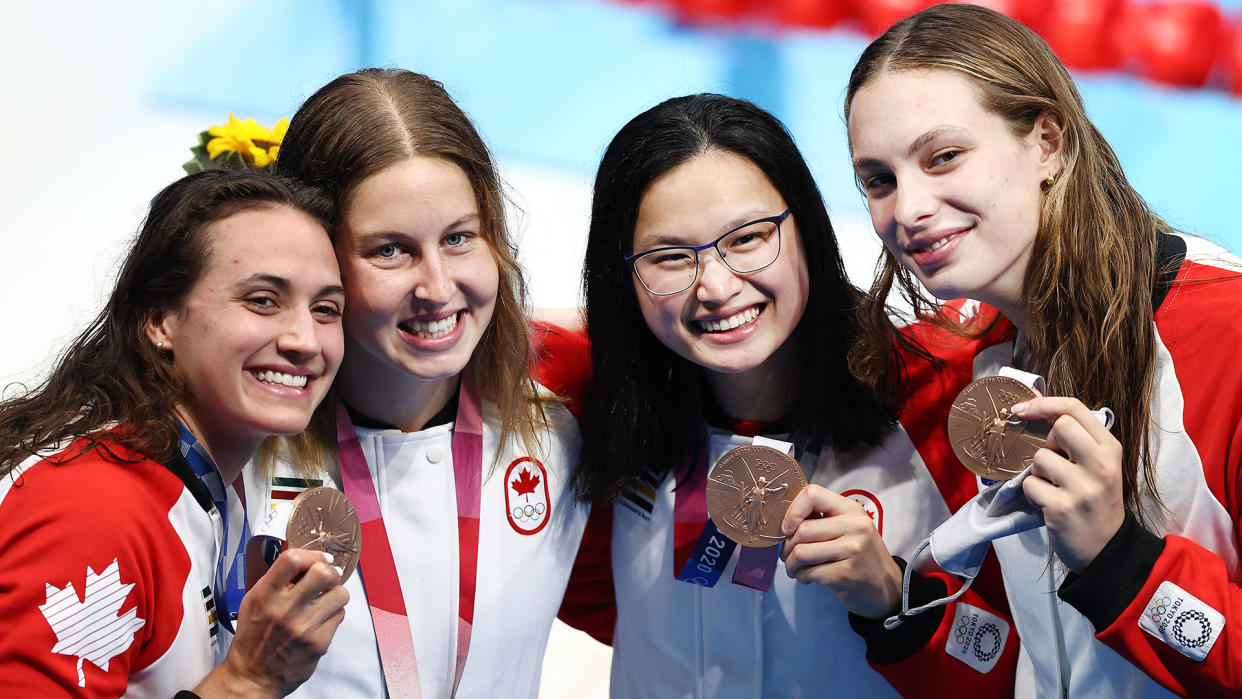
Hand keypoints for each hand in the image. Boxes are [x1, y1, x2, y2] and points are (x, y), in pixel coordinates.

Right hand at [195, 548, 348, 697]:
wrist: (253, 675)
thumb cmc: (254, 636)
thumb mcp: (254, 601)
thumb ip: (277, 579)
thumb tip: (308, 559)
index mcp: (265, 595)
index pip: (292, 559)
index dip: (311, 554)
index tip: (318, 559)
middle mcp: (284, 610)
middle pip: (323, 572)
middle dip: (329, 572)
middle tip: (327, 578)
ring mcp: (304, 627)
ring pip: (340, 594)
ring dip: (335, 594)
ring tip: (325, 601)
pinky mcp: (318, 643)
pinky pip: (340, 616)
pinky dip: (333, 614)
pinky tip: (321, 620)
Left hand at [780, 484, 901, 618]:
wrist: (887, 588)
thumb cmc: (860, 557)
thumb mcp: (849, 529)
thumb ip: (823, 519)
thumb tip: (785, 520)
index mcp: (851, 510)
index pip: (812, 494)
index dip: (793, 511)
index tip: (788, 528)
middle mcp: (855, 526)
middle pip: (802, 529)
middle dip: (787, 546)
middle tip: (788, 556)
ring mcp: (852, 550)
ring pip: (801, 552)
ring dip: (791, 564)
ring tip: (795, 568)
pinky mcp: (846, 573)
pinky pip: (808, 572)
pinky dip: (801, 576)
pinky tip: (807, 578)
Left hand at [1013, 396, 1124, 572]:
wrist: (1106, 548)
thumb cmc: (1095, 501)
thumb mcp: (1097, 466)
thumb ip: (1075, 438)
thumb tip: (1032, 401)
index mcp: (1110, 449)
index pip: (1075, 408)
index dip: (1044, 403)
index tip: (1021, 409)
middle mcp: (1101, 465)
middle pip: (1059, 427)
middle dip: (1047, 443)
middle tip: (1055, 464)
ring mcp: (1083, 487)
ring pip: (1040, 458)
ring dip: (1038, 473)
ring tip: (1053, 488)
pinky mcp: (1062, 507)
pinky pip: (1030, 484)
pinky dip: (1032, 493)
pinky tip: (1047, 503)